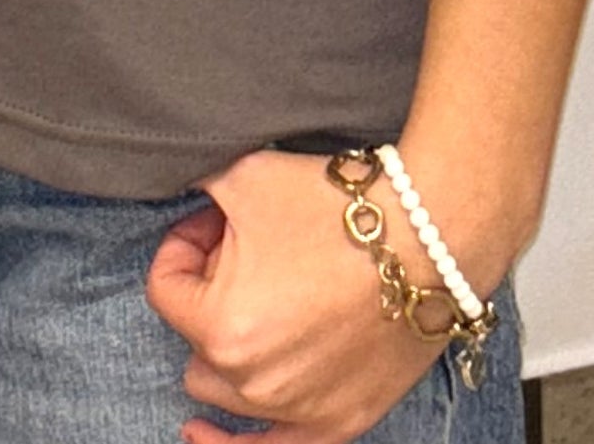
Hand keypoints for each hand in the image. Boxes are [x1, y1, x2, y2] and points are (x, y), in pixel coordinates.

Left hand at [145, 149, 450, 443]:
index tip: (217, 221)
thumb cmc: (341, 211)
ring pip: (224, 389)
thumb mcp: (244, 176)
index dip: (185, 244)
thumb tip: (181, 201)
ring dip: (231, 346)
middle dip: (210, 293)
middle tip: (249, 252)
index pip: (165, 289)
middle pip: (194, 339)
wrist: (429, 239)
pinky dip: (233, 443)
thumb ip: (194, 191)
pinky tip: (202, 433)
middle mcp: (251, 380)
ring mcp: (295, 409)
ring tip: (267, 299)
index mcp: (220, 325)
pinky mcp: (337, 424)